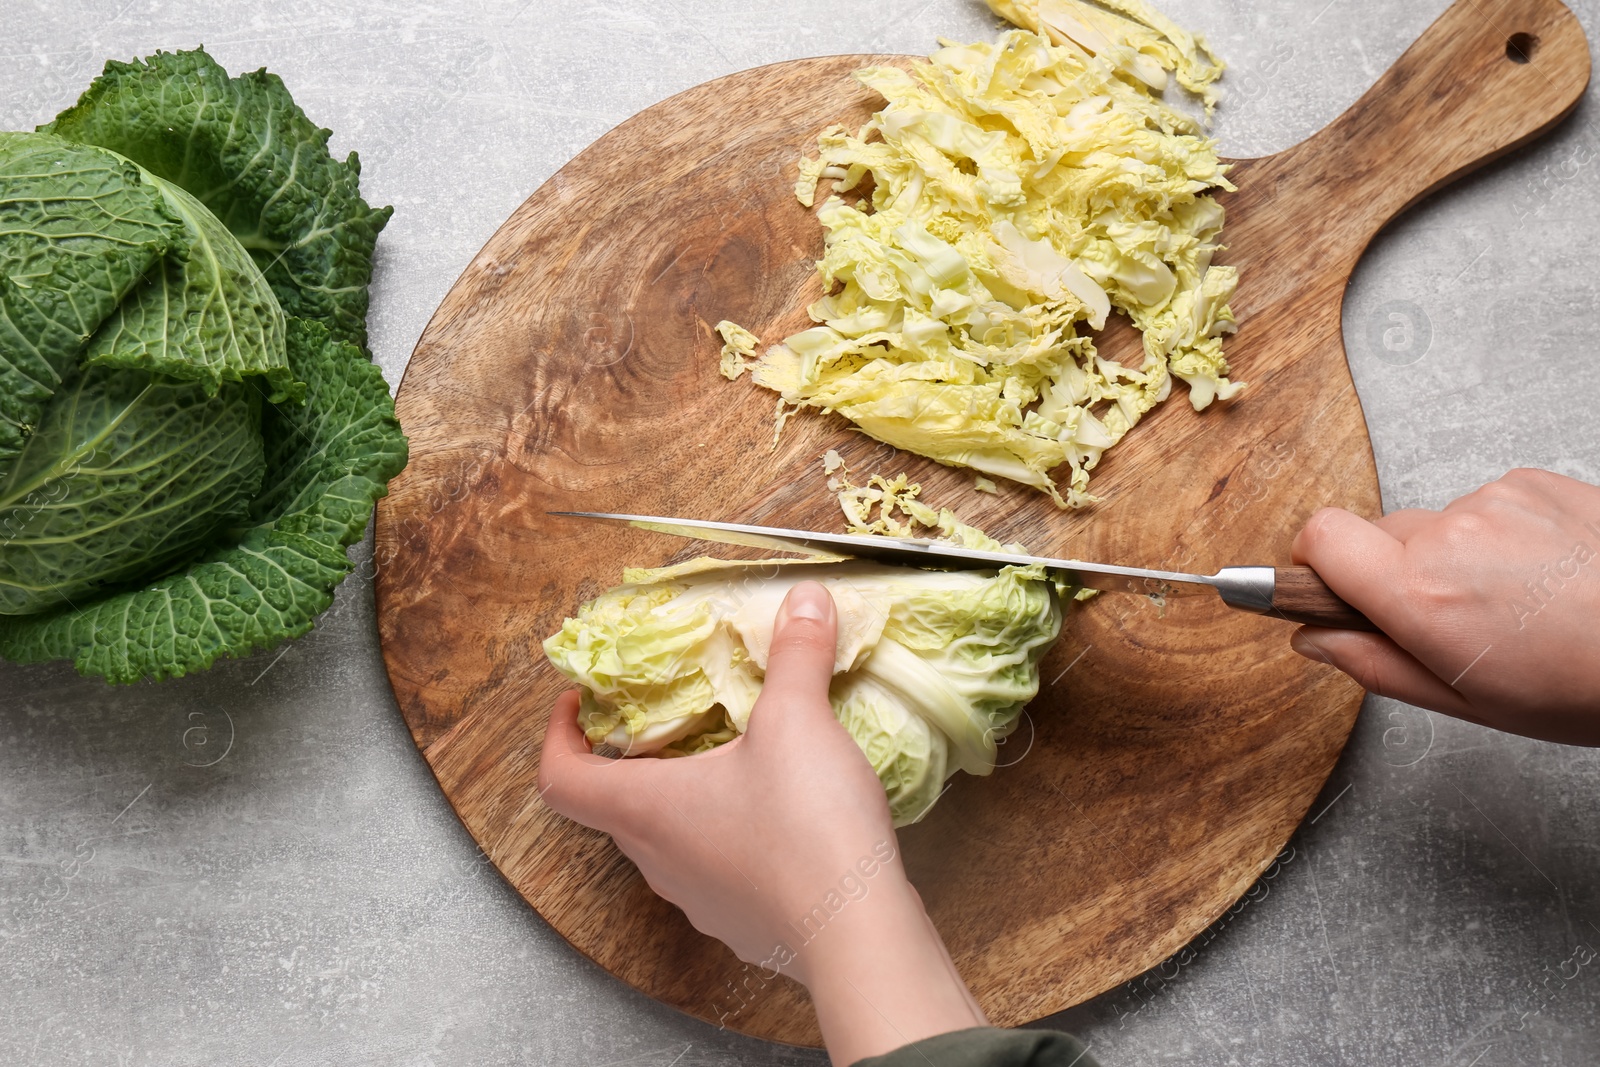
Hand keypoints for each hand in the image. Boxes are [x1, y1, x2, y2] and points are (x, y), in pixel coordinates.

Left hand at [538, 581, 986, 1064]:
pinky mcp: (744, 924)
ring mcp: (700, 901)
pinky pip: (721, 874)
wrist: (858, 936)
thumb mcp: (799, 721)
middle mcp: (659, 862)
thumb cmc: (805, 830)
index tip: (579, 705)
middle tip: (671, 719)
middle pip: (618, 808)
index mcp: (646, 809)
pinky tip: (784, 819)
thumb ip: (796, 655)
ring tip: (736, 761)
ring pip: (671, 842)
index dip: (558, 737)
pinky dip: (734, 840)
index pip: (561, 779)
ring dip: (689, 801)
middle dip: (637, 759)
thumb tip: (804, 600)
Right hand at [1290, 468, 1599, 744]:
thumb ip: (1374, 665)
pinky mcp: (1534, 481)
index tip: (1325, 588)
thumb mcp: (1469, 702)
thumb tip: (1312, 639)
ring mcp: (1495, 500)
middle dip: (1394, 574)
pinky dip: (1501, 537)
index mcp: (1420, 594)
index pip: (1319, 537)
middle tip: (1448, 623)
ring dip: (1456, 558)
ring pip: (1437, 525)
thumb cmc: (1586, 684)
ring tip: (1516, 605)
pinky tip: (1543, 577)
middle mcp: (1450, 534)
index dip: (1311, 563)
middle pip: (1377, 535)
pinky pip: (1487, 506)